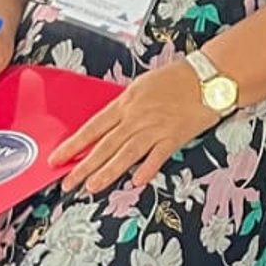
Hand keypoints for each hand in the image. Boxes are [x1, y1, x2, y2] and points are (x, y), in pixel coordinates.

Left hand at [50, 61, 218, 193]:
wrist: (208, 77)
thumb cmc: (176, 78)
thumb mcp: (142, 85)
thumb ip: (125, 106)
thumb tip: (108, 125)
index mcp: (126, 102)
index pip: (93, 127)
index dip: (73, 145)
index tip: (57, 159)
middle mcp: (137, 117)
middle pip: (105, 145)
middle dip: (84, 166)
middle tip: (68, 183)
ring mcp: (156, 128)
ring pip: (127, 153)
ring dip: (108, 172)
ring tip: (92, 187)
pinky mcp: (175, 136)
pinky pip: (158, 156)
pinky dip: (147, 168)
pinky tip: (136, 181)